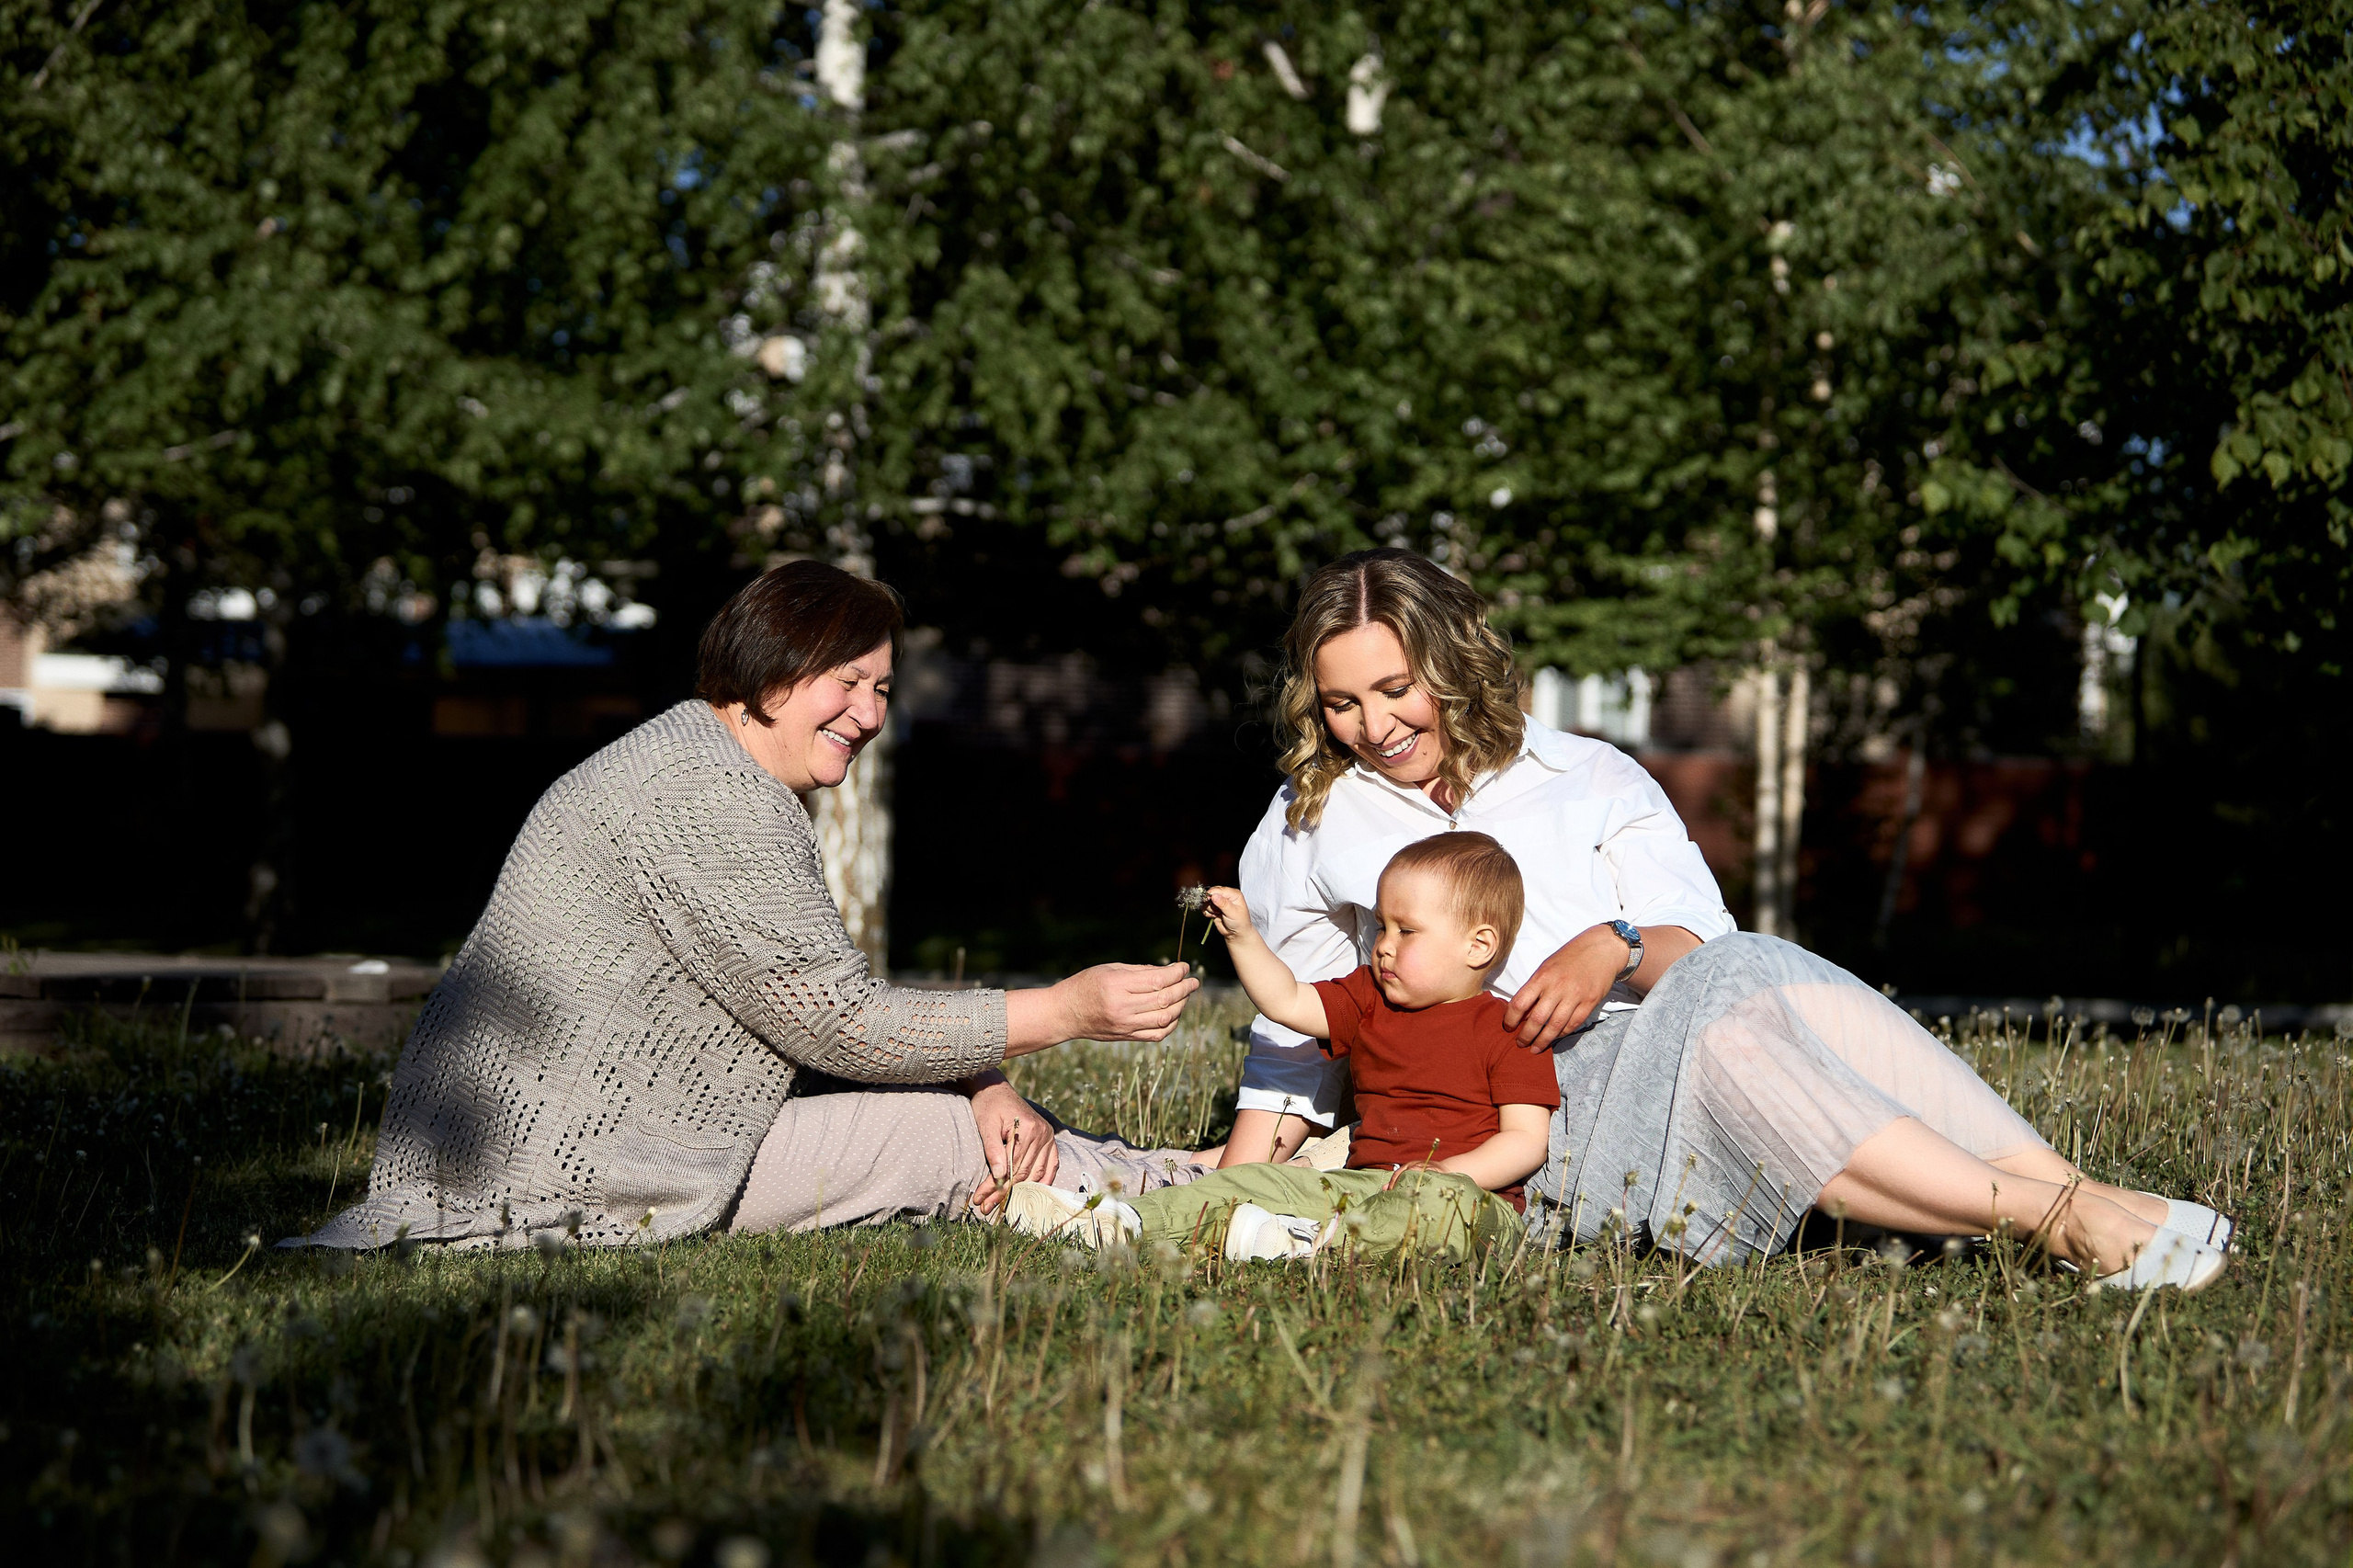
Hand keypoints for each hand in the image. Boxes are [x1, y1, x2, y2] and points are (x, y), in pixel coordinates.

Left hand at [965, 1075, 1057, 1214]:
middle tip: (986, 1206)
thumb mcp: (986, 1126)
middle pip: (1024, 1173)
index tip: (981, 1199)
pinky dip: (1043, 1181)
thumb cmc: (988, 1106)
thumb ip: (994, 1150)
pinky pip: (1051, 1165)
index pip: (1012, 1167)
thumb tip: (1000, 1176)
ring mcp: (1048, 1136)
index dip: (996, 1186)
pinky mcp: (1049, 1139)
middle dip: (1004, 1192)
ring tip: (1001, 1204)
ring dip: (1021, 1191)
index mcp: (1028, 1129)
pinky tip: (1034, 1193)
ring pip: (1037, 1173)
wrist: (995, 1089)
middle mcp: (1043, 1134)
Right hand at [1055, 961, 1198, 1041]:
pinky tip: (1174, 1013)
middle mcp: (1122, 1007)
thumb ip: (1140, 971)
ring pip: (1164, 1018)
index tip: (1184, 967)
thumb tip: (1169, 972)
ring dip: (1181, 1006)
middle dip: (1184, 989)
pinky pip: (1157, 1034)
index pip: (1157, 980)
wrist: (1065, 1013)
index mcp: (1117, 985)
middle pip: (1164, 999)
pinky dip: (1171, 1024)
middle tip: (1193, 982)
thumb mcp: (1110, 969)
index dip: (1176, 973)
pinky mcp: (1126, 1037)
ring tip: (1185, 995)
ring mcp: (1125, 1025)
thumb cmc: (1086, 984)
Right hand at [1200, 885, 1251, 940]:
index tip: (1207, 899)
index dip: (1211, 893)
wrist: (1236, 934)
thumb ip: (1223, 904)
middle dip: (1210, 902)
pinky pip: (1204, 908)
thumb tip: (1214, 895)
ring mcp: (1219, 902)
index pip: (1219, 889)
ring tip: (1217, 914)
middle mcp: (1226, 896)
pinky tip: (1214, 916)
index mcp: (1233, 894)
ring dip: (1210, 909)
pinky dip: (1207, 913)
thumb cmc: (1240, 922)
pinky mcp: (1214, 908)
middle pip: (1211, 893)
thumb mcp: (1233, 913)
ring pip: (1207, 901)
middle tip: (1216, 910)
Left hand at [1501, 924, 1628, 1049]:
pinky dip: (1562, 1034)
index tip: (1508, 1027)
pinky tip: (1554, 1038)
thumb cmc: (1570, 957)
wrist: (1602, 949)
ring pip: (1555, 1026)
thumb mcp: (1547, 966)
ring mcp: (1575, 996)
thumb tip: (1524, 1012)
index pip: (1520, 1002)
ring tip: (1535, 1048)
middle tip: (1520, 1043)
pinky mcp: (1590, 1003)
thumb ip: (1535, 987)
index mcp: (1542, 976)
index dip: (1510, 1019)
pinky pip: (1573, 1024)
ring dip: (1543, 1041)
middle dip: (1526, 1035)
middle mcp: (1557, 987)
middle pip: (1537, 1019)